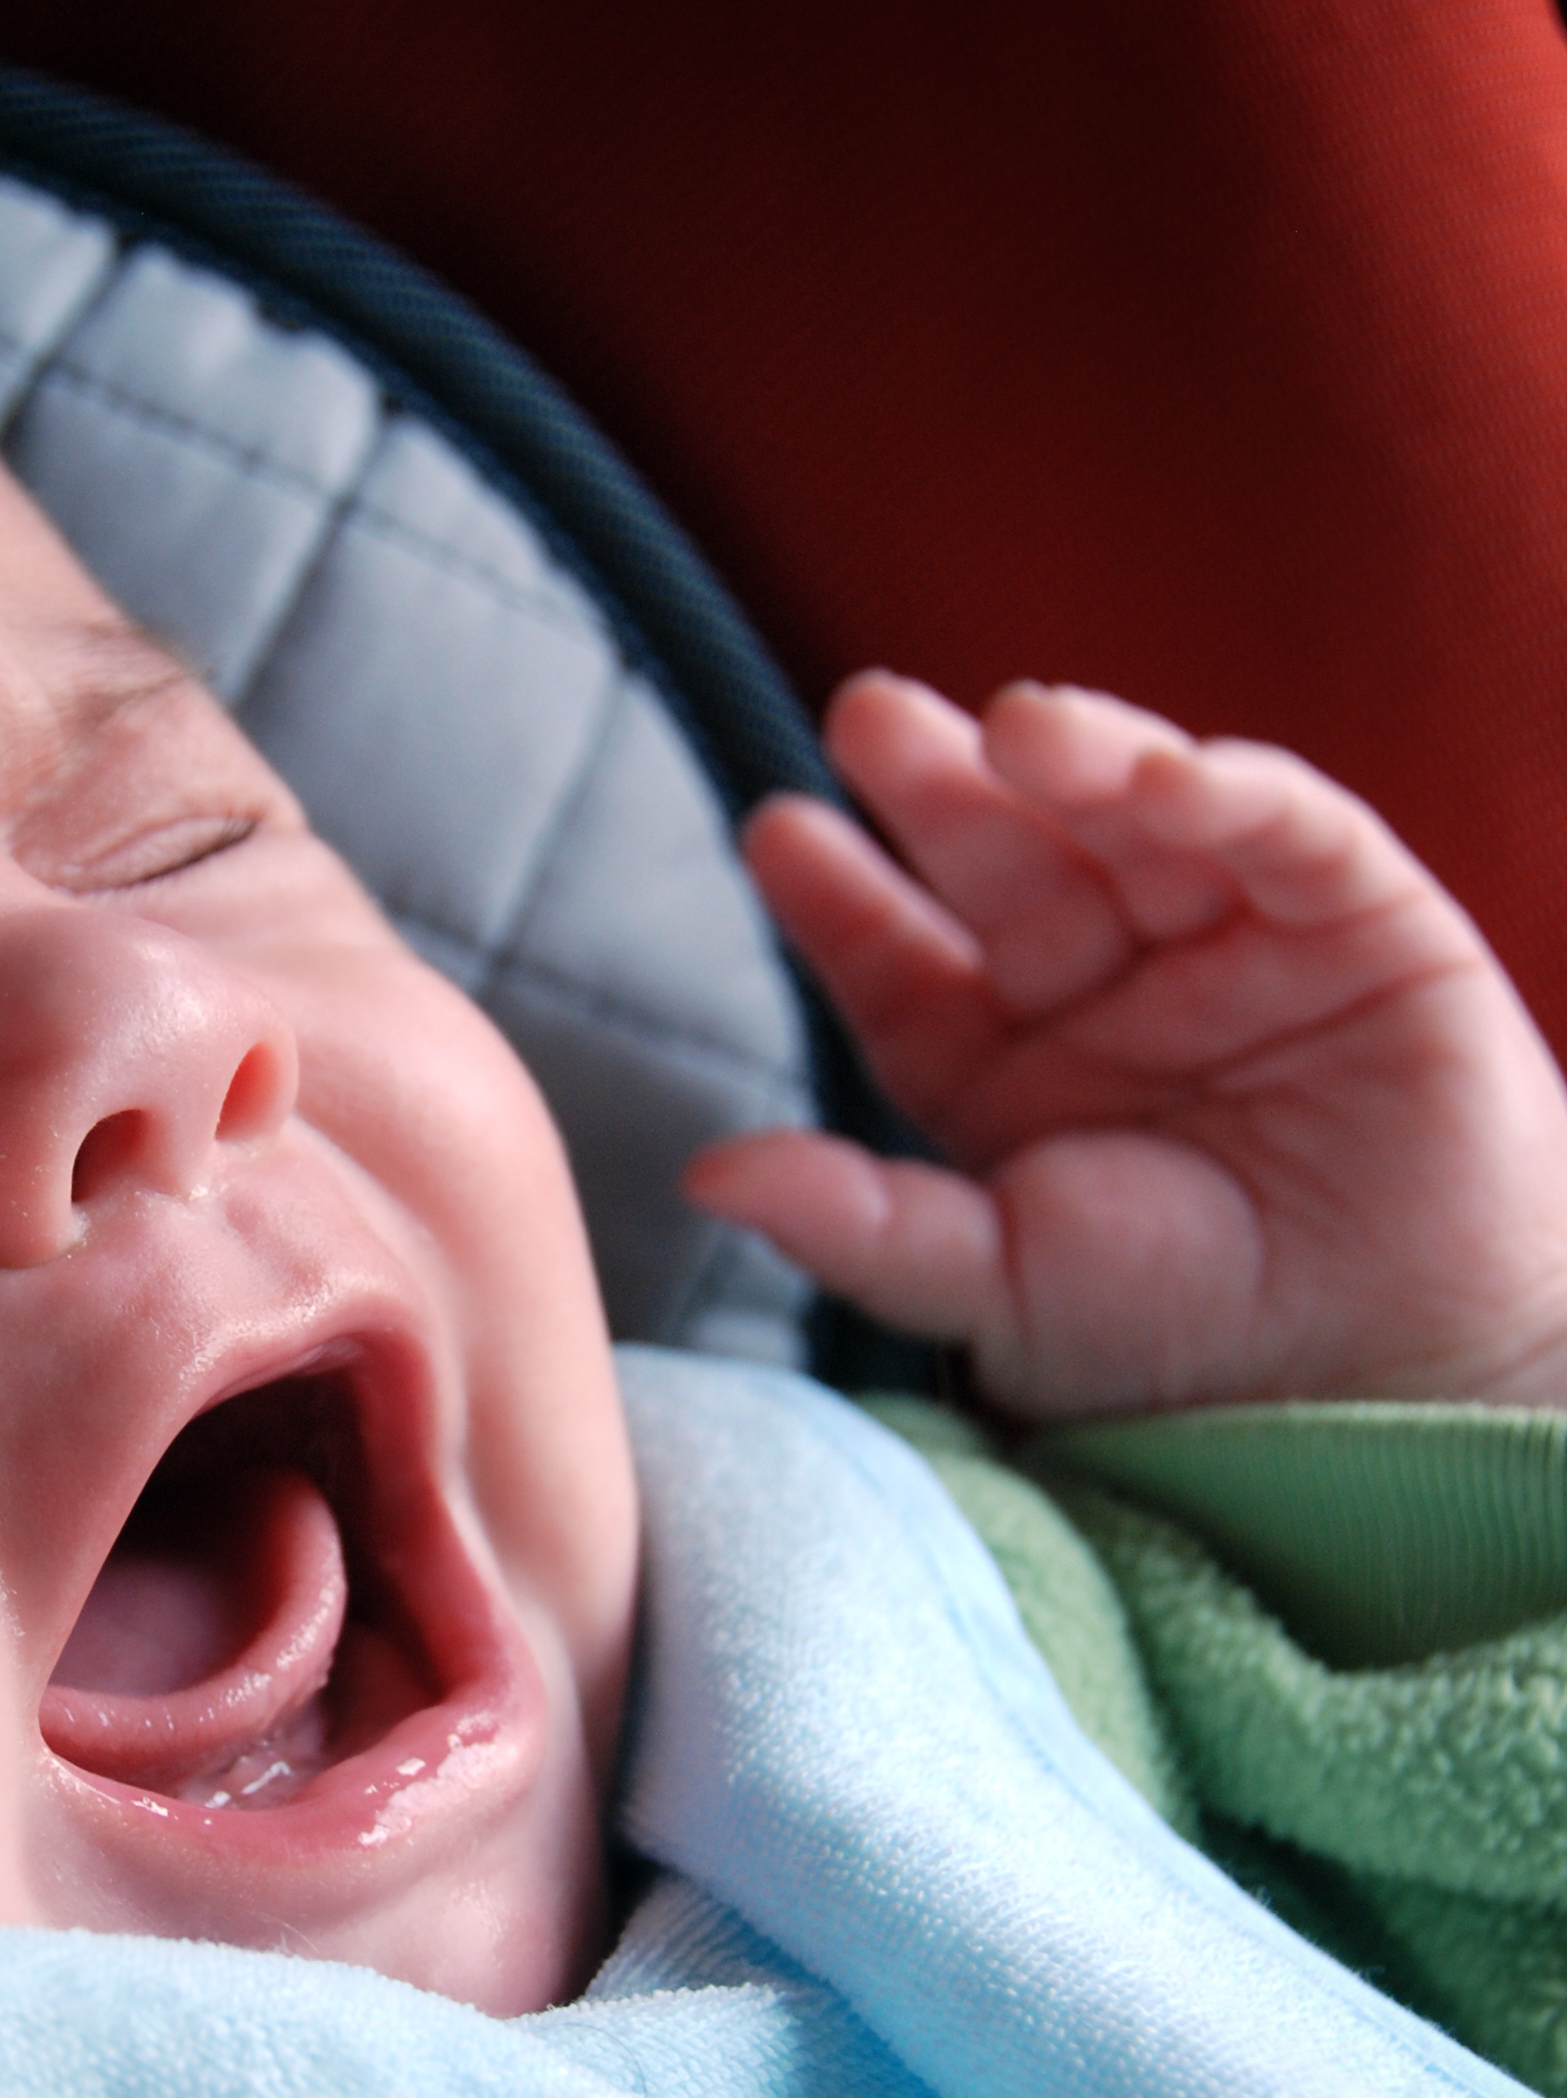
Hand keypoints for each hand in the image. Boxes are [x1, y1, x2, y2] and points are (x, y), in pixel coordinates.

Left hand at [685, 674, 1566, 1420]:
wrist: (1394, 1379)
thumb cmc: (1183, 1345)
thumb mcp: (1000, 1289)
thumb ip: (862, 1226)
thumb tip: (703, 1177)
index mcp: (999, 1066)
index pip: (898, 962)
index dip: (839, 899)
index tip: (777, 834)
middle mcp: (1101, 985)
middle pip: (1004, 860)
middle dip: (938, 787)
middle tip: (868, 717)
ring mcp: (1225, 939)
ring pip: (1132, 818)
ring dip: (1077, 757)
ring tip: (1014, 725)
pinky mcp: (1357, 919)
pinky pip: (1288, 832)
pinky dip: (1228, 793)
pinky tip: (1162, 775)